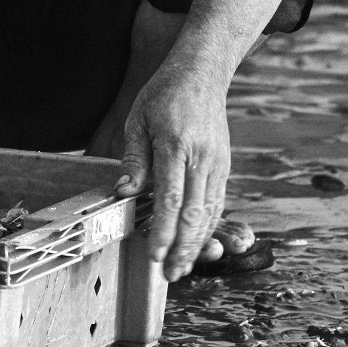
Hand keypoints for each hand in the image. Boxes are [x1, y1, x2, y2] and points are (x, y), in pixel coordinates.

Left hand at [112, 58, 230, 281]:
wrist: (204, 72)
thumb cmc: (165, 94)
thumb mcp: (138, 120)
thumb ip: (133, 159)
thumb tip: (123, 193)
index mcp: (176, 145)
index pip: (170, 198)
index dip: (162, 231)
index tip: (154, 255)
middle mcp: (202, 157)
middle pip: (195, 213)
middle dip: (184, 248)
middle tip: (171, 275)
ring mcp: (217, 162)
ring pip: (211, 212)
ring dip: (198, 243)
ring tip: (184, 267)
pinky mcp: (224, 165)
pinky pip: (217, 202)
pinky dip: (208, 227)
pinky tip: (197, 243)